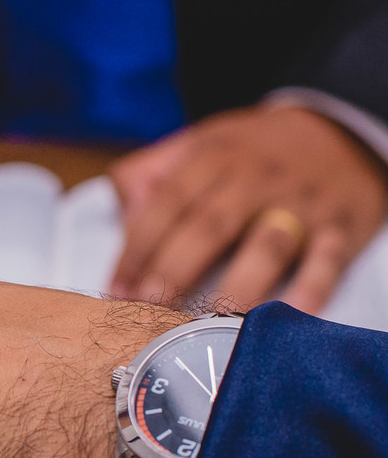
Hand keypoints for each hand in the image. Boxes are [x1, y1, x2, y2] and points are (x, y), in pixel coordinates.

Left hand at [110, 105, 387, 313]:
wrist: (340, 132)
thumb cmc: (250, 153)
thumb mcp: (198, 143)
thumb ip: (149, 173)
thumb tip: (122, 216)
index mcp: (214, 158)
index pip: (167, 205)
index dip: (138, 249)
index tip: (116, 290)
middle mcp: (257, 179)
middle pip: (209, 226)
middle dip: (173, 270)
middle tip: (147, 308)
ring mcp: (301, 204)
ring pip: (264, 247)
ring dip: (234, 288)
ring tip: (205, 325)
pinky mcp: (341, 228)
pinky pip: (326, 261)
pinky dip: (310, 290)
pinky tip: (286, 318)